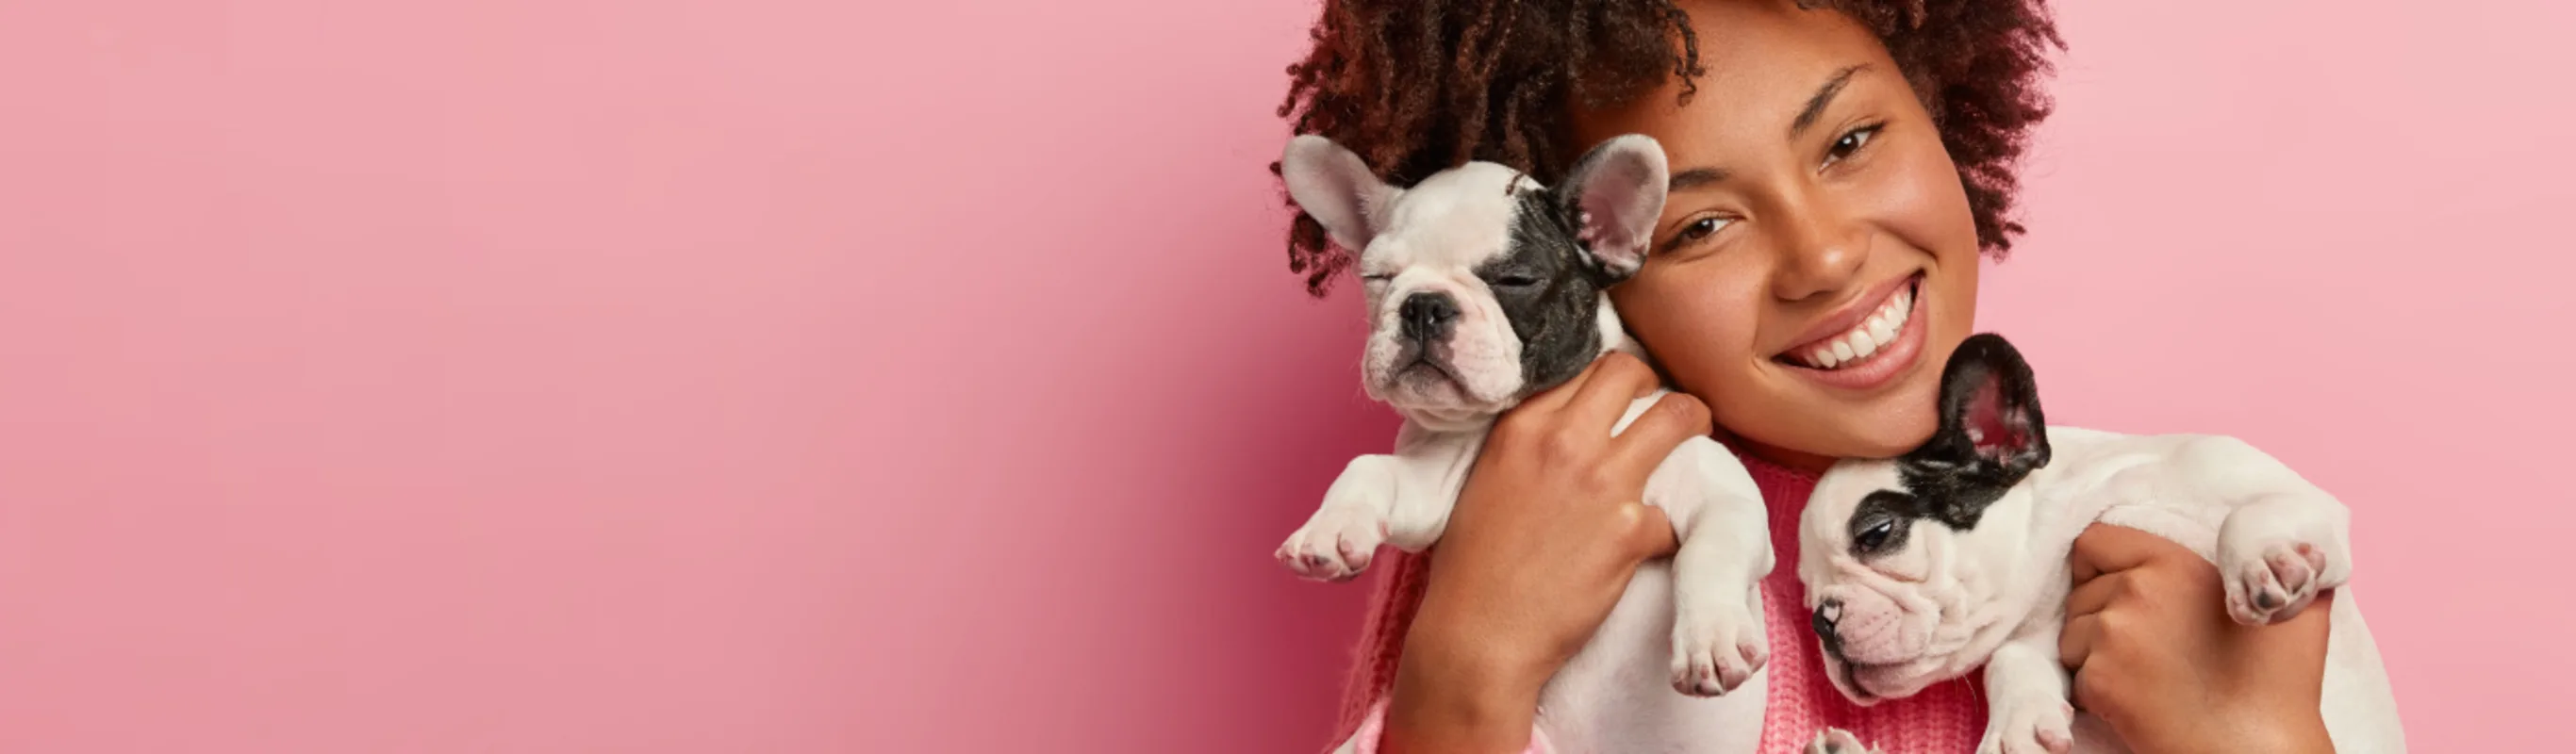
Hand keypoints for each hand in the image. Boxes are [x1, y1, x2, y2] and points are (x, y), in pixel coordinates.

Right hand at [1381, 353, 1708, 753]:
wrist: (1478, 635)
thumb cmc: (1470, 566)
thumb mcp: (1485, 478)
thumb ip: (1526, 442)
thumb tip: (1569, 427)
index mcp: (1522, 425)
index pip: (1584, 366)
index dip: (1612, 380)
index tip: (1622, 397)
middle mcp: (1563, 441)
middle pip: (1632, 373)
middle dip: (1656, 385)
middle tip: (1662, 412)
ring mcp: (1602, 483)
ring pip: (1678, 418)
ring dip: (1693, 426)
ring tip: (1694, 445)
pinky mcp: (1630, 532)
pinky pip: (1676, 512)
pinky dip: (1669, 529)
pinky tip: (1653, 545)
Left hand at [2059, 524, 2336, 753]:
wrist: (2255, 750)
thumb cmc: (2279, 687)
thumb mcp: (2296, 609)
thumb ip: (2285, 568)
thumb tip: (2297, 552)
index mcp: (2173, 563)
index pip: (2095, 543)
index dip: (2100, 567)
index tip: (2119, 588)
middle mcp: (2136, 591)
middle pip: (2082, 593)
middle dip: (2103, 617)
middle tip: (2149, 648)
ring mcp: (2113, 636)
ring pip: (2073, 634)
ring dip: (2095, 654)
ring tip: (2146, 675)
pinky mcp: (2099, 680)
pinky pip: (2076, 676)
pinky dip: (2097, 691)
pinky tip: (2139, 701)